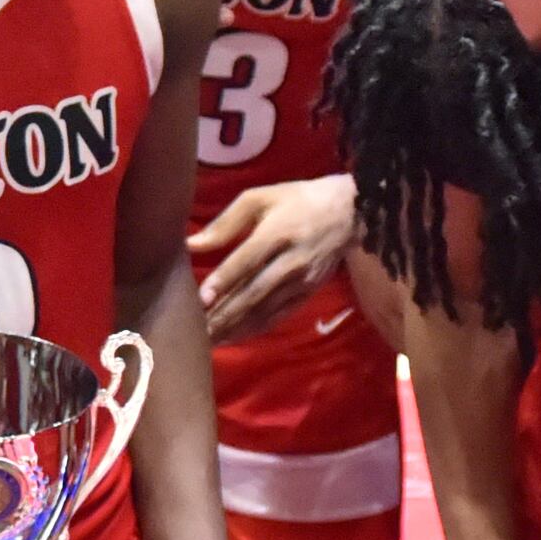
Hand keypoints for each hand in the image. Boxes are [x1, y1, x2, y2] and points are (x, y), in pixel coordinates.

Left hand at [188, 176, 359, 343]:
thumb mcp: (260, 198)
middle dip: (224, 314)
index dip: (224, 280)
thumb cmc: (297, 200)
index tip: (201, 299)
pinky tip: (233, 337)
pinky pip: (278, 315)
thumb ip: (225, 222)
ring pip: (264, 309)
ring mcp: (302, 281)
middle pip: (254, 292)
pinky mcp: (308, 293)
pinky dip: (255, 328)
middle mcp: (291, 261)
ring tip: (208, 341)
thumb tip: (191, 244)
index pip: (247, 260)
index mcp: (278, 233)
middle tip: (195, 331)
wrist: (349, 212)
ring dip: (235, 327)